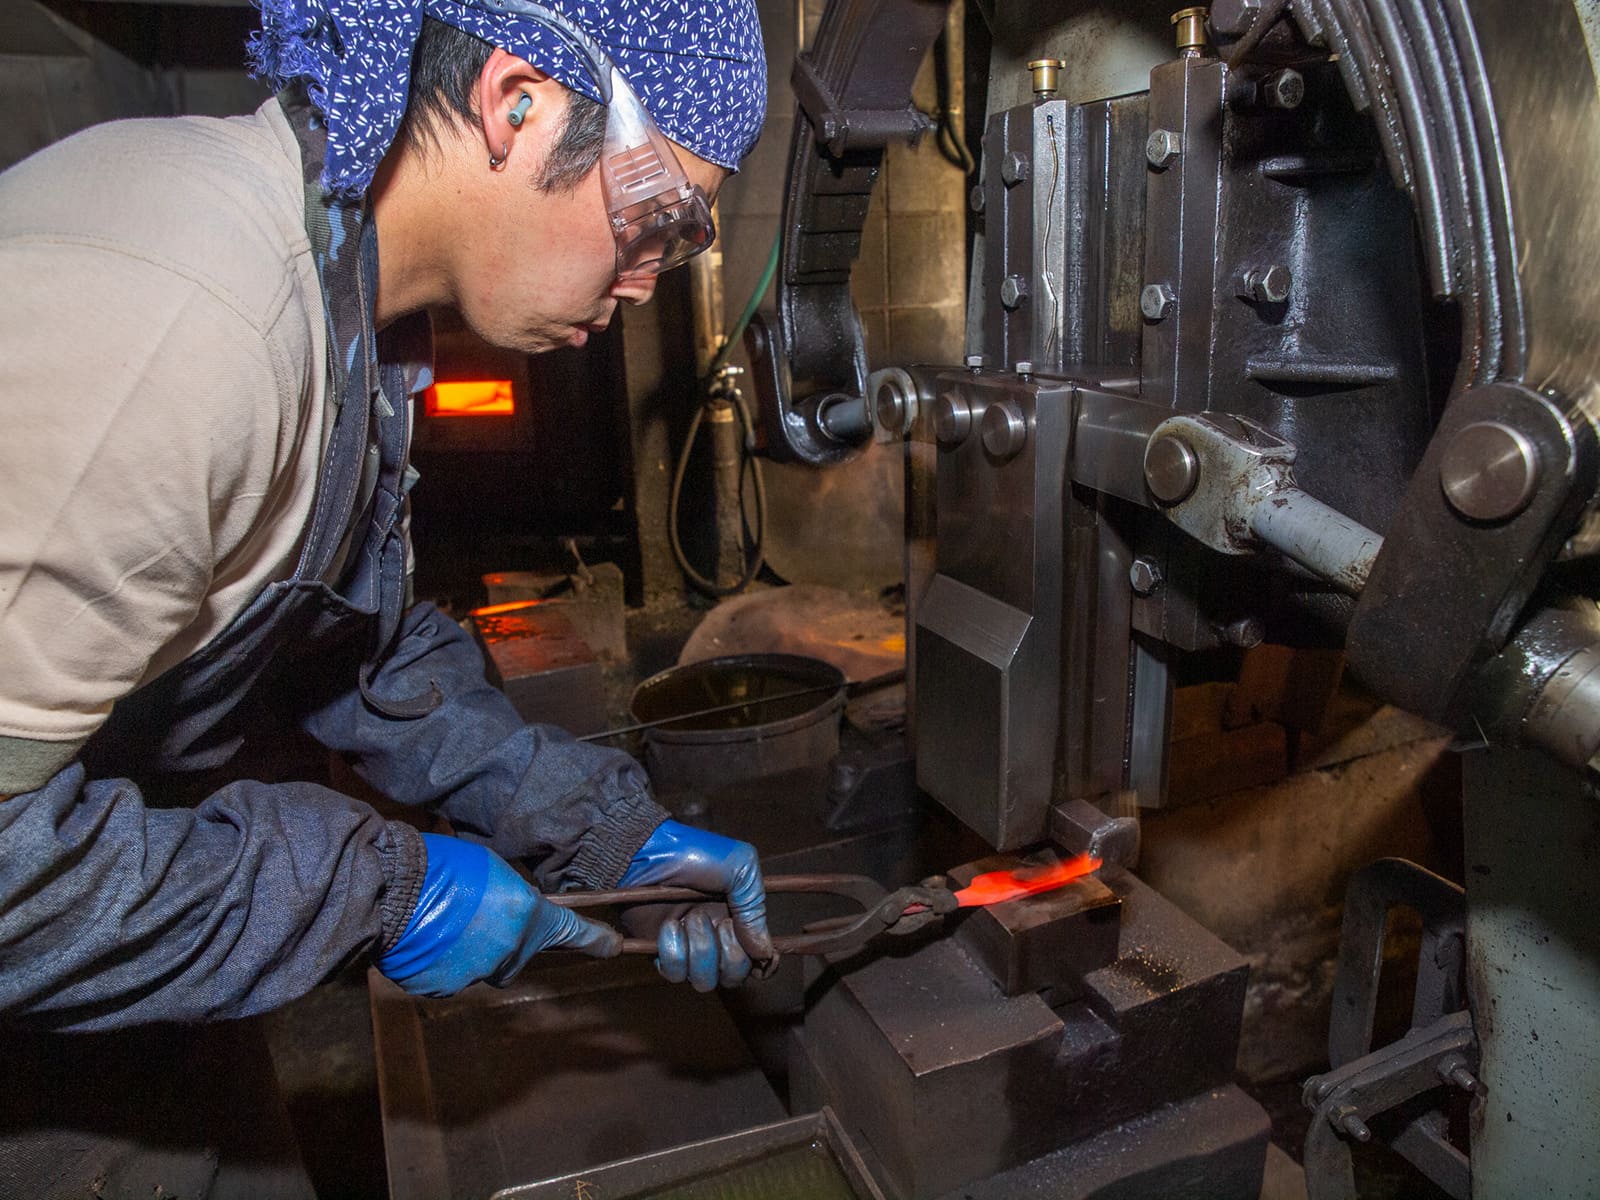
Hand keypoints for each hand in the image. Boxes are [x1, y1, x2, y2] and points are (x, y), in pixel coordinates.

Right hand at [377, 833, 619, 996]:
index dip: (596, 940)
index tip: (615, 946)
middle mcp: (510, 950)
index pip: (572, 932)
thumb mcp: (494, 871)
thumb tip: (515, 915)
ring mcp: (477, 973)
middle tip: (474, 916)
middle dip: (502, 941)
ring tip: (443, 921)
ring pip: (483, 967)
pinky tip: (427, 938)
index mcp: (527, 916)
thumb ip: (515, 900)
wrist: (394, 888)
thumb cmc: (444, 868)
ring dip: (470, 951)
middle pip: (516, 955)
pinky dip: (443, 963)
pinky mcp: (445, 988)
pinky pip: (451, 977)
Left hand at [618, 820, 771, 990]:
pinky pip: (674, 973)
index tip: (763, 956)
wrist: (647, 852)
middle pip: (735, 976)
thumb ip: (755, 909)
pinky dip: (673, 952)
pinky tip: (669, 926)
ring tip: (691, 918)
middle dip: (730, 954)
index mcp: (739, 918)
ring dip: (701, 951)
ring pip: (704, 981)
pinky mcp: (661, 951)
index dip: (765, 963)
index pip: (760, 958)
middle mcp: (716, 937)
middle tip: (719, 923)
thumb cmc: (693, 852)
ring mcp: (688, 947)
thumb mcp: (739, 866)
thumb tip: (764, 952)